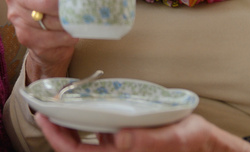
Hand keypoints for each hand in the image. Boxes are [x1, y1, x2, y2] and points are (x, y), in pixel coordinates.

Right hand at [6, 0, 77, 80]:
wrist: (38, 22)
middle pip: (44, 1)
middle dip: (65, 7)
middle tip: (82, 8)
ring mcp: (17, 17)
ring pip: (48, 23)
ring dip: (67, 24)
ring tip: (80, 22)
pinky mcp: (23, 37)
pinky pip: (47, 40)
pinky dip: (63, 38)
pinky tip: (72, 34)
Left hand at [35, 113, 249, 151]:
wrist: (208, 143)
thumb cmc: (193, 141)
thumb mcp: (175, 138)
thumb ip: (149, 140)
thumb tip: (118, 139)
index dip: (57, 139)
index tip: (43, 118)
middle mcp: (117, 151)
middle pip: (76, 148)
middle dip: (56, 131)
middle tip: (41, 107)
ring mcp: (120, 145)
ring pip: (84, 141)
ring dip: (68, 126)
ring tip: (55, 104)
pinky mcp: (126, 138)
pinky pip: (98, 133)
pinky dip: (85, 121)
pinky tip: (81, 105)